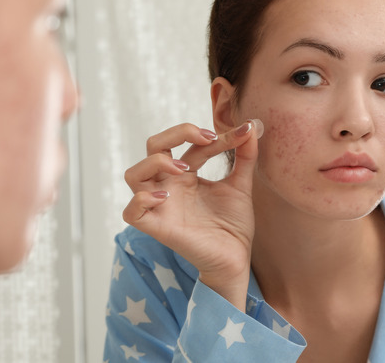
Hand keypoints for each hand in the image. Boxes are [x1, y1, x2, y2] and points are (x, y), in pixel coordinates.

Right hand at [123, 121, 260, 308]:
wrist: (236, 258)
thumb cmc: (233, 225)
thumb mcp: (241, 185)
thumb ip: (244, 157)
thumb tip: (252, 126)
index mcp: (185, 174)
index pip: (190, 144)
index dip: (215, 137)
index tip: (242, 134)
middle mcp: (169, 185)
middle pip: (153, 146)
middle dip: (175, 133)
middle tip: (205, 139)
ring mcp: (161, 205)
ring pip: (133, 174)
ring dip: (156, 162)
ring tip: (183, 168)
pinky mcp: (157, 227)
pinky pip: (132, 212)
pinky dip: (142, 200)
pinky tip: (166, 197)